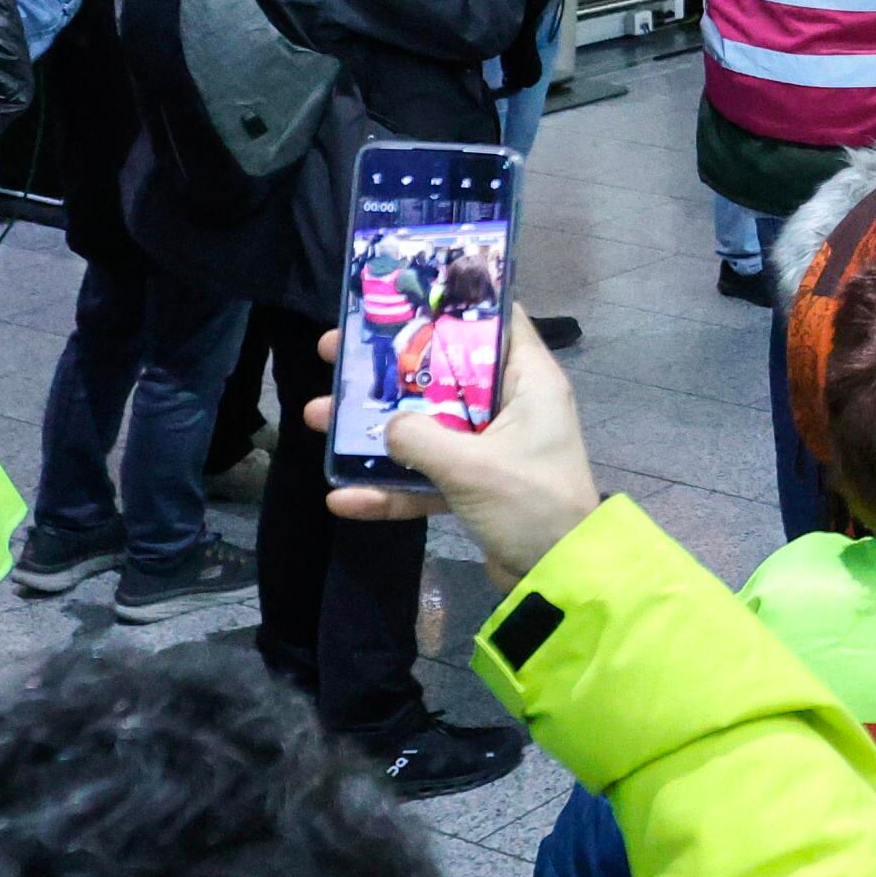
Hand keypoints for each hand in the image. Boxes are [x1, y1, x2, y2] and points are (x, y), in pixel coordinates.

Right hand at [324, 316, 600, 580]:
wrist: (561, 580)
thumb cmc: (530, 505)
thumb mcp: (471, 467)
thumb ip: (420, 438)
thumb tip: (385, 427)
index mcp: (529, 382)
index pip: (497, 320)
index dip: (452, 304)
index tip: (401, 296)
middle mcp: (513, 406)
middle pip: (443, 372)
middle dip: (387, 367)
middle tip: (334, 352)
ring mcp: (494, 448)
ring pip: (427, 425)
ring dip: (374, 428)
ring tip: (314, 418)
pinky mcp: (478, 487)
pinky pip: (428, 478)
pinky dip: (392, 488)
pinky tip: (344, 499)